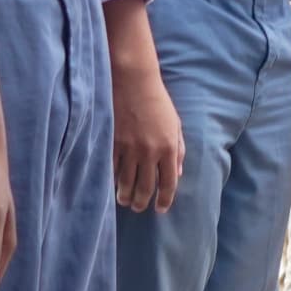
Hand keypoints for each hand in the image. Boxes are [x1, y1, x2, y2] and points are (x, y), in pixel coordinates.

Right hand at [114, 69, 186, 212]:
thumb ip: (178, 150)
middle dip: (142, 202)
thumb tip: (178, 174)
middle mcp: (150, 152)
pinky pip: (111, 168)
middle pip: (145, 188)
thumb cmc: (157, 101)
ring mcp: (129, 148)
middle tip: (138, 207)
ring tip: (124, 201)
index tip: (160, 209)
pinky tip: (112, 184)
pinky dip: (112, 179)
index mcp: (168, 148)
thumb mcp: (175, 124)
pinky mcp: (112, 142)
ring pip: (126, 182)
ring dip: (125, 196)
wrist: (133, 81)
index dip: (164, 200)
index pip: (168, 184)